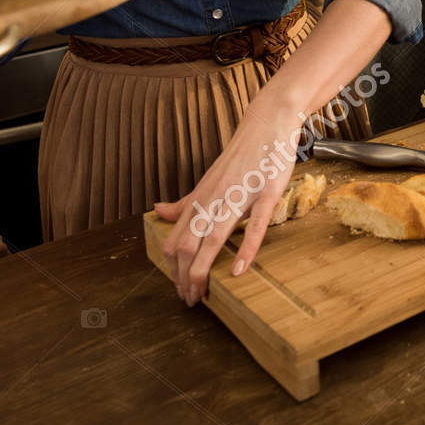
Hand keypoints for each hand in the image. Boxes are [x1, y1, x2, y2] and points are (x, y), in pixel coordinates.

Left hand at [152, 110, 301, 305]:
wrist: (267, 123)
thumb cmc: (241, 155)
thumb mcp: (208, 180)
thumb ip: (184, 202)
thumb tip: (157, 211)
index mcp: (200, 199)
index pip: (175, 240)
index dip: (172, 269)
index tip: (179, 288)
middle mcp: (213, 200)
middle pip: (187, 245)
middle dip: (184, 278)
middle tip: (189, 301)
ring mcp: (239, 197)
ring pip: (211, 239)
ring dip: (202, 271)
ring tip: (201, 295)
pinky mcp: (266, 195)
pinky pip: (253, 226)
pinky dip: (244, 250)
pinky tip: (238, 270)